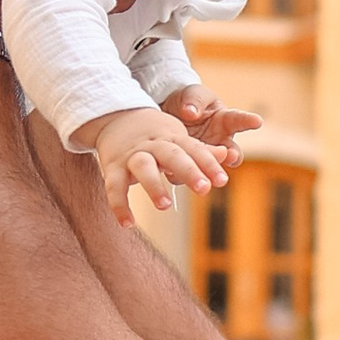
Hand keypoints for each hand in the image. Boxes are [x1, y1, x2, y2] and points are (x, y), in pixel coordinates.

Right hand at [86, 104, 227, 220]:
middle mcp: (153, 145)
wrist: (115, 115)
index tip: (222, 180)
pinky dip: (119, 205)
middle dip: (188, 171)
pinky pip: (114, 186)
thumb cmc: (155, 133)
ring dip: (154, 186)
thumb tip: (226, 154)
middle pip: (172, 155)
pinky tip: (128, 224)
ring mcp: (132, 155)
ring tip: (166, 206)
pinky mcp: (112, 166)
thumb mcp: (177, 137)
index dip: (208, 164)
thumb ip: (200, 150)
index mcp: (173, 138)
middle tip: (204, 189)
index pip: (194, 149)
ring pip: (143, 167)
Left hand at [161, 84, 263, 165]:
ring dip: (211, 169)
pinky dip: (186, 173)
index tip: (257, 121)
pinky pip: (192, 173)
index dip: (249, 121)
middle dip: (233, 155)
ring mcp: (207, 156)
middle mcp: (220, 141)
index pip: (239, 119)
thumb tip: (190, 112)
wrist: (168, 114)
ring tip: (210, 171)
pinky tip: (179, 173)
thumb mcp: (192, 94)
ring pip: (213, 167)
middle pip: (232, 151)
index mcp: (225, 120)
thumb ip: (194, 101)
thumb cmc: (188, 101)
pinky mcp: (192, 166)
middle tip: (231, 155)